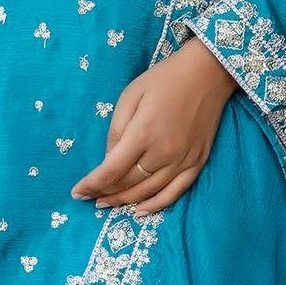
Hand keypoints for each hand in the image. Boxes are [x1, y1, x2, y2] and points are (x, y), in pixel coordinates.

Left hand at [70, 38, 237, 215]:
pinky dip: (157, 205)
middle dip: (105, 193)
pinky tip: (141, 211)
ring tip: (107, 205)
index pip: (111, 171)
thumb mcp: (130, 95)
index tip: (77, 192)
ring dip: (126, 202)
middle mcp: (163, 153)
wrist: (208, 73)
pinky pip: (175, 192)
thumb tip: (109, 158)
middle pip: (128, 184)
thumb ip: (116, 130)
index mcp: (143, 134)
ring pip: (149, 192)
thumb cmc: (164, 79)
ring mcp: (183, 160)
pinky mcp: (197, 162)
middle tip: (90, 198)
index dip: (91, 184)